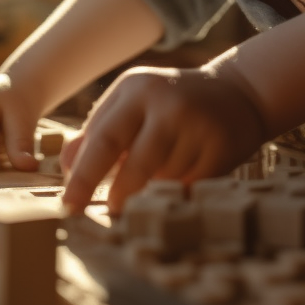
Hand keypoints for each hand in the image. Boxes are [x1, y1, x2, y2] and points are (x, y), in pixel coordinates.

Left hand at [61, 66, 265, 214]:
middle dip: (119, 193)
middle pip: (135, 161)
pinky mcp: (220, 146)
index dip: (83, 176)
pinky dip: (180, 189)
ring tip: (162, 172)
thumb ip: (98, 131)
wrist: (237, 92)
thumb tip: (67, 166)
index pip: (101, 139)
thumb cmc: (170, 104)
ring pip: (163, 178)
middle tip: (110, 214)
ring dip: (154, 188)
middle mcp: (165, 103)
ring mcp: (195, 124)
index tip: (69, 205)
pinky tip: (184, 173)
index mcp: (134, 90)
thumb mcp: (132, 104)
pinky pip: (190, 184)